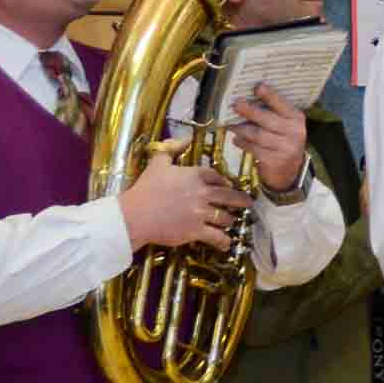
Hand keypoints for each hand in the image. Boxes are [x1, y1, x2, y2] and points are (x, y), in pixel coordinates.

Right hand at [122, 155, 251, 251]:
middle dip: (241, 200)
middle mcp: (202, 193)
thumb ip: (171, 148)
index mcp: (195, 175)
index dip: (224, 181)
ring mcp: (201, 213)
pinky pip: (218, 237)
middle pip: (230, 196)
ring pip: (226, 217)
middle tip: (248, 203)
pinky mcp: (197, 230)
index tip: (228, 184)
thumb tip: (185, 139)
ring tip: (230, 222)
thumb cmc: (145, 189)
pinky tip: (226, 243)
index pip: (217, 176)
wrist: (135, 215)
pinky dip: (224, 241)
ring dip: (229, 220)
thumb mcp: (157, 163)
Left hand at [222, 83, 308, 196]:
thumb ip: (271, 113)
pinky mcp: (275, 161)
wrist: (289, 172)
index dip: (270, 95)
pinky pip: (254, 149)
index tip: (258, 87)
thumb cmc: (281, 142)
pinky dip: (243, 143)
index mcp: (296, 119)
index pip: (282, 105)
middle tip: (235, 104)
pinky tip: (237, 140)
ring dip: (241, 129)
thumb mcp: (284, 126)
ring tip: (232, 126)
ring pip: (258, 135)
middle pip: (267, 119)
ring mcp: (286, 148)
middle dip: (249, 111)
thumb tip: (246, 99)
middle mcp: (294, 133)